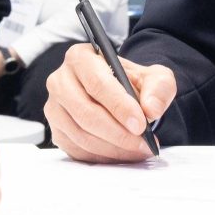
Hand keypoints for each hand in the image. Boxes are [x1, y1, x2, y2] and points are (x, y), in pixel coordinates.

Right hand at [45, 44, 175, 163]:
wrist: (119, 94)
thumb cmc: (131, 83)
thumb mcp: (153, 76)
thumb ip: (159, 87)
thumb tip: (152, 109)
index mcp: (81, 58)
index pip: (97, 83)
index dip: (119, 106)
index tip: (140, 124)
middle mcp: (60, 81)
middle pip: (86, 113)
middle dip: (118, 133)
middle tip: (143, 143)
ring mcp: (55, 108)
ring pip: (81, 135)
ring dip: (113, 148)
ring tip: (139, 150)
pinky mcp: (57, 131)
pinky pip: (78, 150)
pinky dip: (104, 157)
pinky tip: (123, 154)